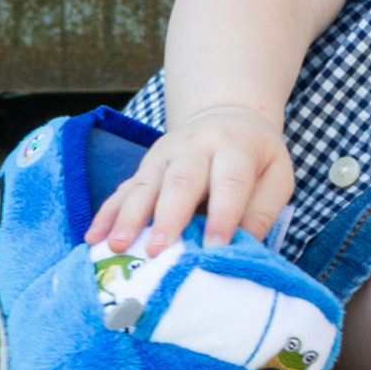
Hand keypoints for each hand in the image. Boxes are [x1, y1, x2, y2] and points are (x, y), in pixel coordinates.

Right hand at [86, 106, 295, 254]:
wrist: (228, 117)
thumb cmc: (255, 158)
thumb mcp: (276, 176)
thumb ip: (261, 212)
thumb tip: (241, 252)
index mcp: (236, 147)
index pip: (231, 181)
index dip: (223, 215)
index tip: (214, 249)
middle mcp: (197, 147)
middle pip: (182, 180)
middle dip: (168, 217)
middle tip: (157, 250)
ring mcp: (166, 154)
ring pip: (146, 184)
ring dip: (129, 216)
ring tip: (118, 246)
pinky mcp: (146, 166)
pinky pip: (124, 189)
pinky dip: (108, 213)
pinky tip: (94, 237)